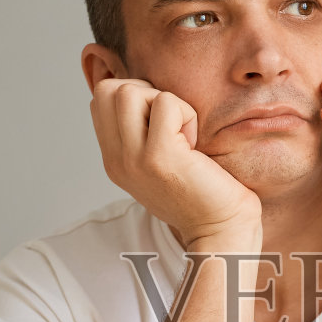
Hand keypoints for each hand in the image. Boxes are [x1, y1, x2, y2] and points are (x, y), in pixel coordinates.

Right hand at [90, 79, 261, 246]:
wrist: (221, 231)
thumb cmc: (202, 194)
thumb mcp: (159, 163)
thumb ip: (142, 135)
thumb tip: (144, 92)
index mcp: (114, 160)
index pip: (100, 100)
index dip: (133, 96)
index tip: (161, 121)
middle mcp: (116, 160)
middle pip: (108, 90)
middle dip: (144, 92)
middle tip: (171, 123)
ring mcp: (133, 158)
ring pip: (129, 91)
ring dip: (164, 101)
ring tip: (182, 132)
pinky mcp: (159, 155)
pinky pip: (165, 102)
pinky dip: (187, 113)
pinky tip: (195, 143)